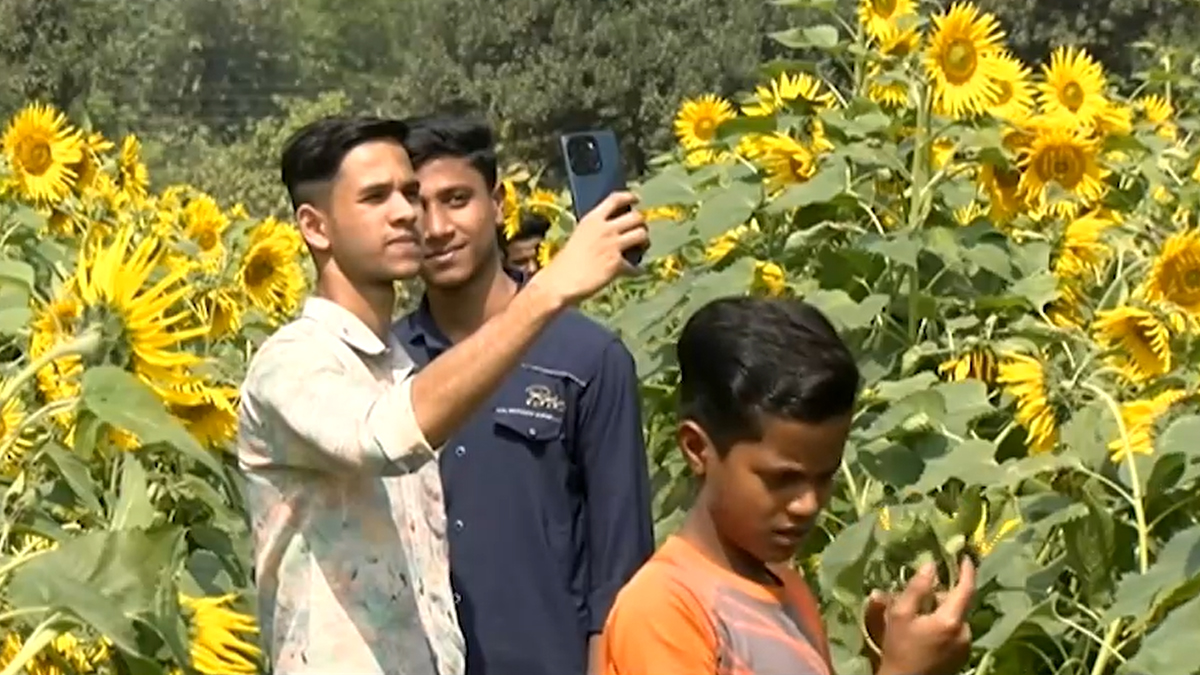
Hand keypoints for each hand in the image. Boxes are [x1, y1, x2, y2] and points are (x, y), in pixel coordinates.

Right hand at [534, 191, 647, 304]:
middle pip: (636, 217)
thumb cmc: (565, 262)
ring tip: (641, 247)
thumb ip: (595, 230)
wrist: (561, 282)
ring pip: (642, 235)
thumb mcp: (579, 236)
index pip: (615, 199)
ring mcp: (613, 246)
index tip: (636, 199)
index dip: (629, 196)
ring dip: (645, 241)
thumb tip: (610, 231)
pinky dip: (637, 270)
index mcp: (592, 219)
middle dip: (641, 223)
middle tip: (640, 230)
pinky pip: (636, 266)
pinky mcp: (618, 264)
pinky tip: (635, 272)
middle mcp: (605, 229)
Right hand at [874, 558, 974, 674]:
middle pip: (959, 603)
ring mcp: (965, 646)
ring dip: (943, 610)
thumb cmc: (899, 648)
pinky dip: (945, 624)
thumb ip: (917, 588)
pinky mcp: (962, 656)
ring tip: (921, 611)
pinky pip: (957, 631)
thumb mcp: (901, 614)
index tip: (965, 556)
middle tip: (924, 589)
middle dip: (944, 593)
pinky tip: (927, 629)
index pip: (966, 589)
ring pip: (957, 617)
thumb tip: (931, 565)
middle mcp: (965, 632)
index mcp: (951, 620)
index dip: (967, 570)